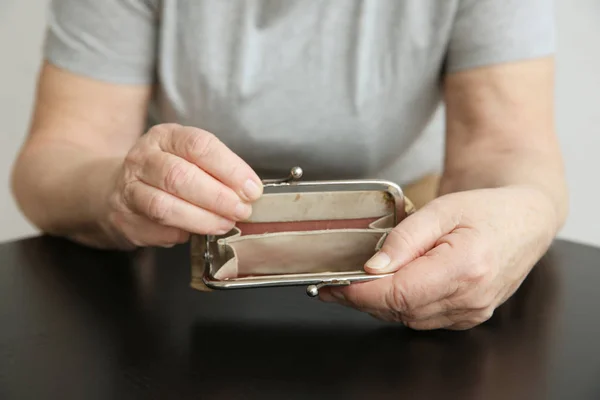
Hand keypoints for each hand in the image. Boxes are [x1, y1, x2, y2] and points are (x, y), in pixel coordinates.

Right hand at [102, 123, 262, 248]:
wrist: (117, 190)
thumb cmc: (167, 173)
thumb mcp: (190, 158)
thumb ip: (218, 171)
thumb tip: (249, 193)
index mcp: (165, 136)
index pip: (199, 145)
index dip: (230, 169)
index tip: (252, 189)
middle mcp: (142, 158)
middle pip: (180, 176)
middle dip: (217, 197)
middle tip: (241, 211)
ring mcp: (128, 189)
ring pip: (164, 206)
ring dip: (201, 219)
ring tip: (224, 225)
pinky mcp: (124, 218)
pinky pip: (156, 230)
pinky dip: (181, 235)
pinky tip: (195, 234)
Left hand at [319, 186, 557, 329]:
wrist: (523, 221)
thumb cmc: (487, 210)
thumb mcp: (441, 209)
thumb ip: (404, 238)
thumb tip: (373, 267)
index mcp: (465, 267)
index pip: (399, 293)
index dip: (361, 292)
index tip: (335, 285)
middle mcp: (471, 298)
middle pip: (400, 310)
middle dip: (362, 299)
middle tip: (335, 284)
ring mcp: (472, 312)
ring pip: (409, 319)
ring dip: (379, 304)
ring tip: (357, 284)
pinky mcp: (469, 316)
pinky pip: (423, 318)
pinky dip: (400, 306)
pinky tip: (390, 288)